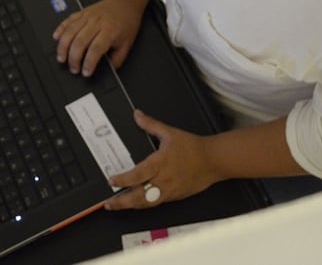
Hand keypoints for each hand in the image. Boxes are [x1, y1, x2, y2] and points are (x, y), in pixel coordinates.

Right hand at [52, 0, 142, 76]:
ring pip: (70, 31)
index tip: (86, 72)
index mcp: (110, 31)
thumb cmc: (126, 22)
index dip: (89, 62)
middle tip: (73, 69)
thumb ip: (117, 59)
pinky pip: (67, 21)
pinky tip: (56, 38)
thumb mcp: (127, 43)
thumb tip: (107, 71)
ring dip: (63, 46)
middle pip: (80, 41)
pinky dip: (60, 29)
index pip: (96, 49)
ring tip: (61, 58)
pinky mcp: (81, 12)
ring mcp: (87, 16)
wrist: (125, 2)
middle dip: (74, 58)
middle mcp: (97, 22)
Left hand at [104, 110, 218, 209]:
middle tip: (109, 203)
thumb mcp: (170, 132)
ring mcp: (169, 190)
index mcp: (160, 163)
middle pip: (139, 196)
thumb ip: (151, 124)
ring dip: (132, 206)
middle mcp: (163, 179)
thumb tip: (137, 115)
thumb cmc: (193, 147)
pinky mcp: (175, 196)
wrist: (213, 160)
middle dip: (122, 202)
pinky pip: (157, 203)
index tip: (111, 180)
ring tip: (119, 206)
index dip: (122, 179)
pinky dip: (145, 204)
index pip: (137, 175)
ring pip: (148, 203)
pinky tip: (137, 203)